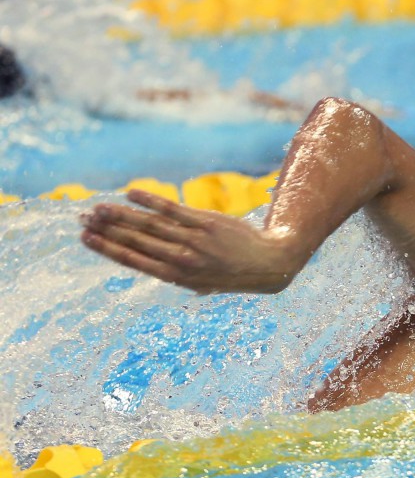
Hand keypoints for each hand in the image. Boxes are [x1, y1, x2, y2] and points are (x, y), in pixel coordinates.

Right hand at [81, 190, 301, 293]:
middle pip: (137, 241)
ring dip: (121, 215)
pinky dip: (150, 201)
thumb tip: (151, 266)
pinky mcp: (207, 222)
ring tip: (98, 208)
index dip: (108, 250)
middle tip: (81, 219)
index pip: (135, 261)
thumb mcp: (203, 284)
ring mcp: (194, 240)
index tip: (86, 239)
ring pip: (150, 226)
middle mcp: (183, 260)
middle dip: (106, 230)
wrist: (270, 264)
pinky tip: (131, 193)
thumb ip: (177, 274)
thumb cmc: (233, 274)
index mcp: (178, 278)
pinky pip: (173, 209)